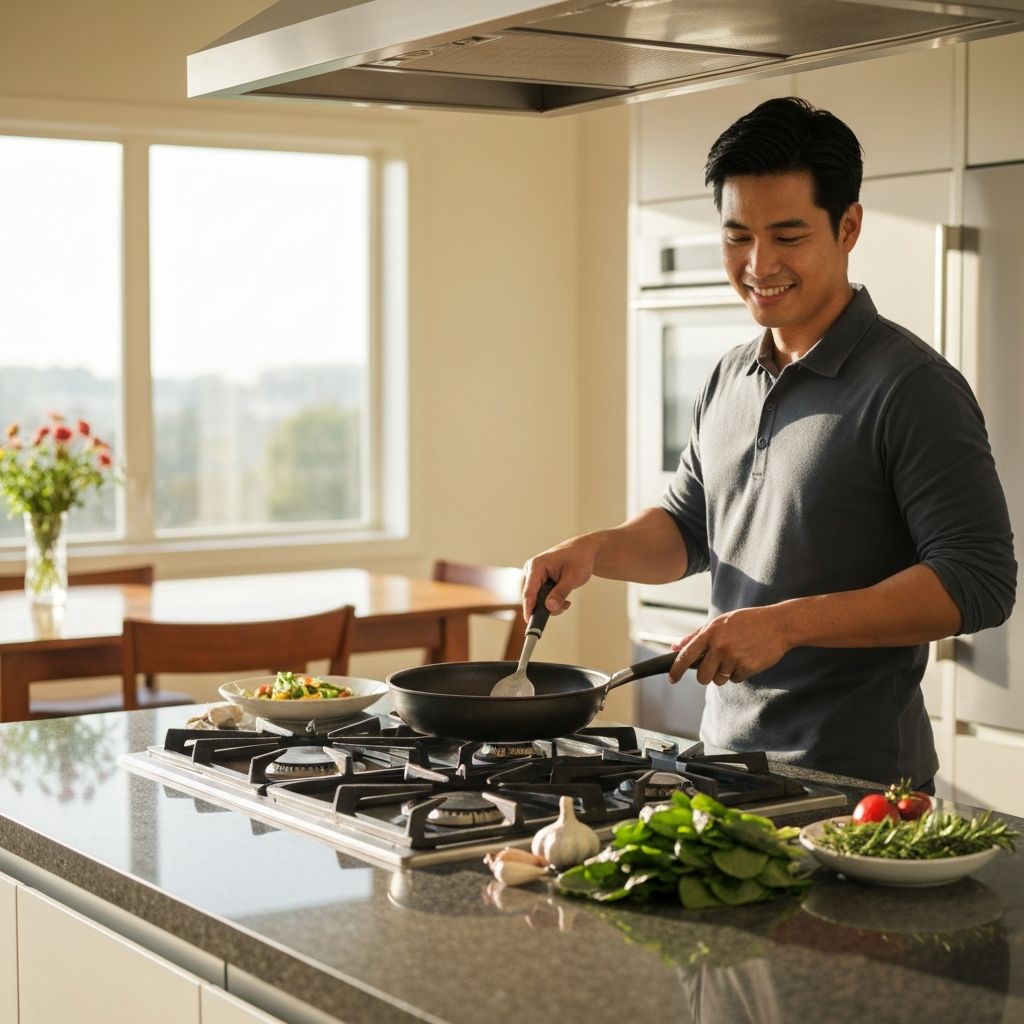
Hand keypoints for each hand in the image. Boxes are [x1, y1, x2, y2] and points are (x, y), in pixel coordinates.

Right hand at [522, 535, 601, 620]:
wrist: (584, 551)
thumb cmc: (579, 559)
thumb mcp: (573, 578)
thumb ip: (560, 593)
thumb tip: (550, 607)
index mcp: (537, 566)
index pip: (529, 591)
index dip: (528, 608)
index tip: (529, 622)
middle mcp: (532, 569)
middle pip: (532, 597)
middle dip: (546, 607)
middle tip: (564, 607)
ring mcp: (534, 574)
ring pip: (537, 598)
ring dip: (550, 604)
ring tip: (566, 602)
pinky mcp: (538, 579)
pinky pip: (540, 595)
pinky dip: (551, 601)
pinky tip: (563, 600)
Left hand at [668, 605, 790, 685]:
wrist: (778, 624)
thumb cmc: (747, 621)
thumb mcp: (720, 622)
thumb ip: (696, 635)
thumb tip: (675, 646)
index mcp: (710, 633)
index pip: (686, 656)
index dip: (676, 670)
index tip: (671, 680)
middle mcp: (720, 646)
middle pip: (702, 676)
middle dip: (706, 676)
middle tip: (714, 667)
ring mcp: (734, 658)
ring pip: (719, 679)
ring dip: (724, 673)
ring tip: (735, 657)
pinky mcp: (747, 668)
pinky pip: (735, 680)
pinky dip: (739, 673)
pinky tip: (747, 658)